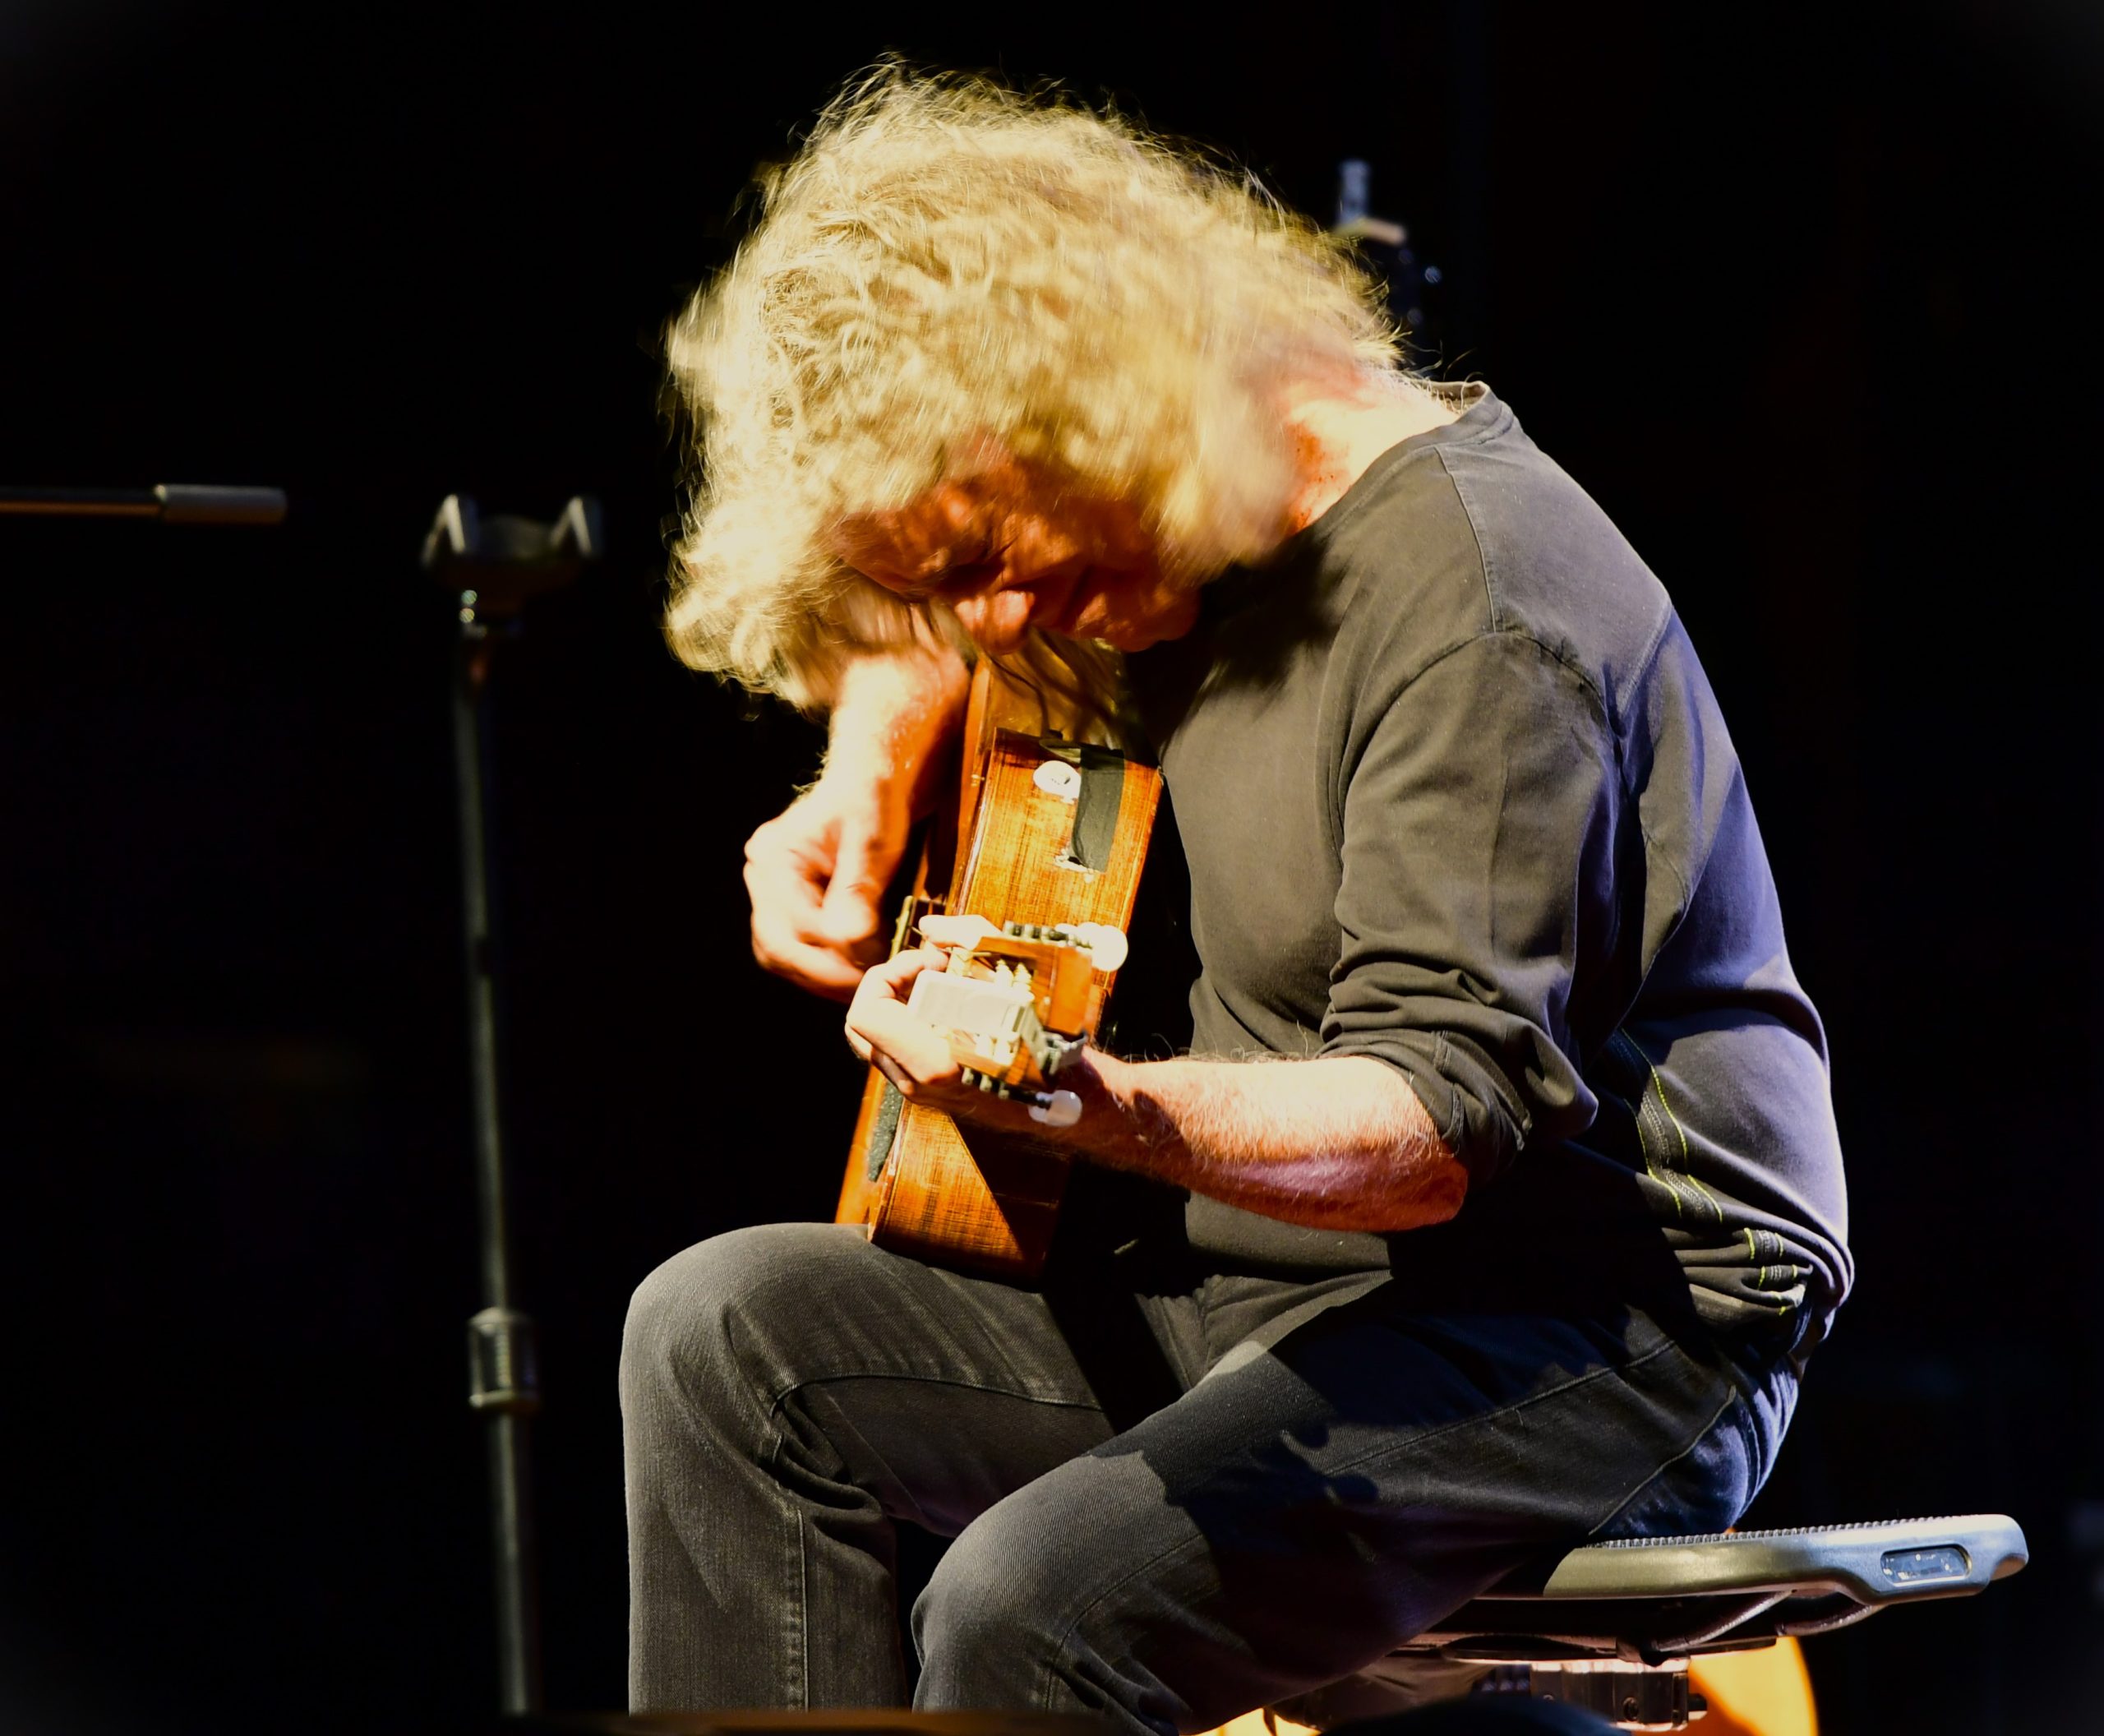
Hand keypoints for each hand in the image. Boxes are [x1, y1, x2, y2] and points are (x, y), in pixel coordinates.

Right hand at [743, 771, 911, 1000]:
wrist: (870, 786)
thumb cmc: (871, 802)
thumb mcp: (872, 841)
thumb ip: (857, 889)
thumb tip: (850, 940)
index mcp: (773, 854)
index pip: (792, 921)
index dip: (831, 950)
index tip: (870, 964)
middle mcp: (761, 877)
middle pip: (776, 945)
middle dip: (822, 972)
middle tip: (866, 986)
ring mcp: (769, 894)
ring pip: (779, 955)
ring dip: (819, 976)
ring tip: (861, 982)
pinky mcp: (786, 908)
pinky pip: (793, 949)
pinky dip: (820, 966)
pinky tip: (851, 971)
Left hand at [844, 948, 1083, 1135]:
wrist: (1071, 1100)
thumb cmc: (1050, 1040)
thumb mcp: (1022, 975)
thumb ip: (971, 938)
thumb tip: (930, 929)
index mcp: (932, 1061)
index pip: (866, 1012)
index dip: (890, 973)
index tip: (933, 962)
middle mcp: (916, 1082)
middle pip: (864, 1023)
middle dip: (893, 983)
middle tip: (935, 969)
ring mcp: (920, 1092)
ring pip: (880, 1036)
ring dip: (905, 1000)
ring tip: (949, 984)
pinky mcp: (931, 1092)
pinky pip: (901, 1049)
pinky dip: (916, 1019)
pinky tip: (957, 1005)